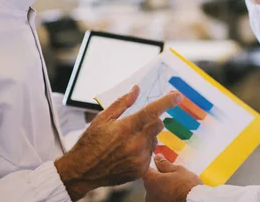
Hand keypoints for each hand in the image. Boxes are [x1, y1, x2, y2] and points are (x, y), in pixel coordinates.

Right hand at [55, 86, 181, 199]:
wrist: (82, 171)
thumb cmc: (90, 143)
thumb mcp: (102, 119)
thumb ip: (122, 103)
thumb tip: (136, 89)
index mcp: (126, 128)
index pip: (152, 112)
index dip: (167, 102)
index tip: (177, 95)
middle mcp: (135, 144)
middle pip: (158, 125)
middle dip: (152, 121)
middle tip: (137, 124)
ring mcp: (139, 159)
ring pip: (154, 141)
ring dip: (146, 137)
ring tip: (127, 142)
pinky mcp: (140, 171)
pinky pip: (150, 155)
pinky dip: (143, 151)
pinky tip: (128, 152)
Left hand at [143, 155, 202, 201]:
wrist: (196, 201)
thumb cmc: (187, 185)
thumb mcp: (178, 170)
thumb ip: (164, 164)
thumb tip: (157, 158)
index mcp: (150, 181)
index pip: (145, 169)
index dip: (152, 165)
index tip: (159, 164)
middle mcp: (148, 194)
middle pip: (149, 182)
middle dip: (157, 177)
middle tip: (170, 175)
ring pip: (154, 191)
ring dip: (161, 187)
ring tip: (173, 185)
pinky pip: (159, 198)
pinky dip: (164, 195)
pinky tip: (173, 193)